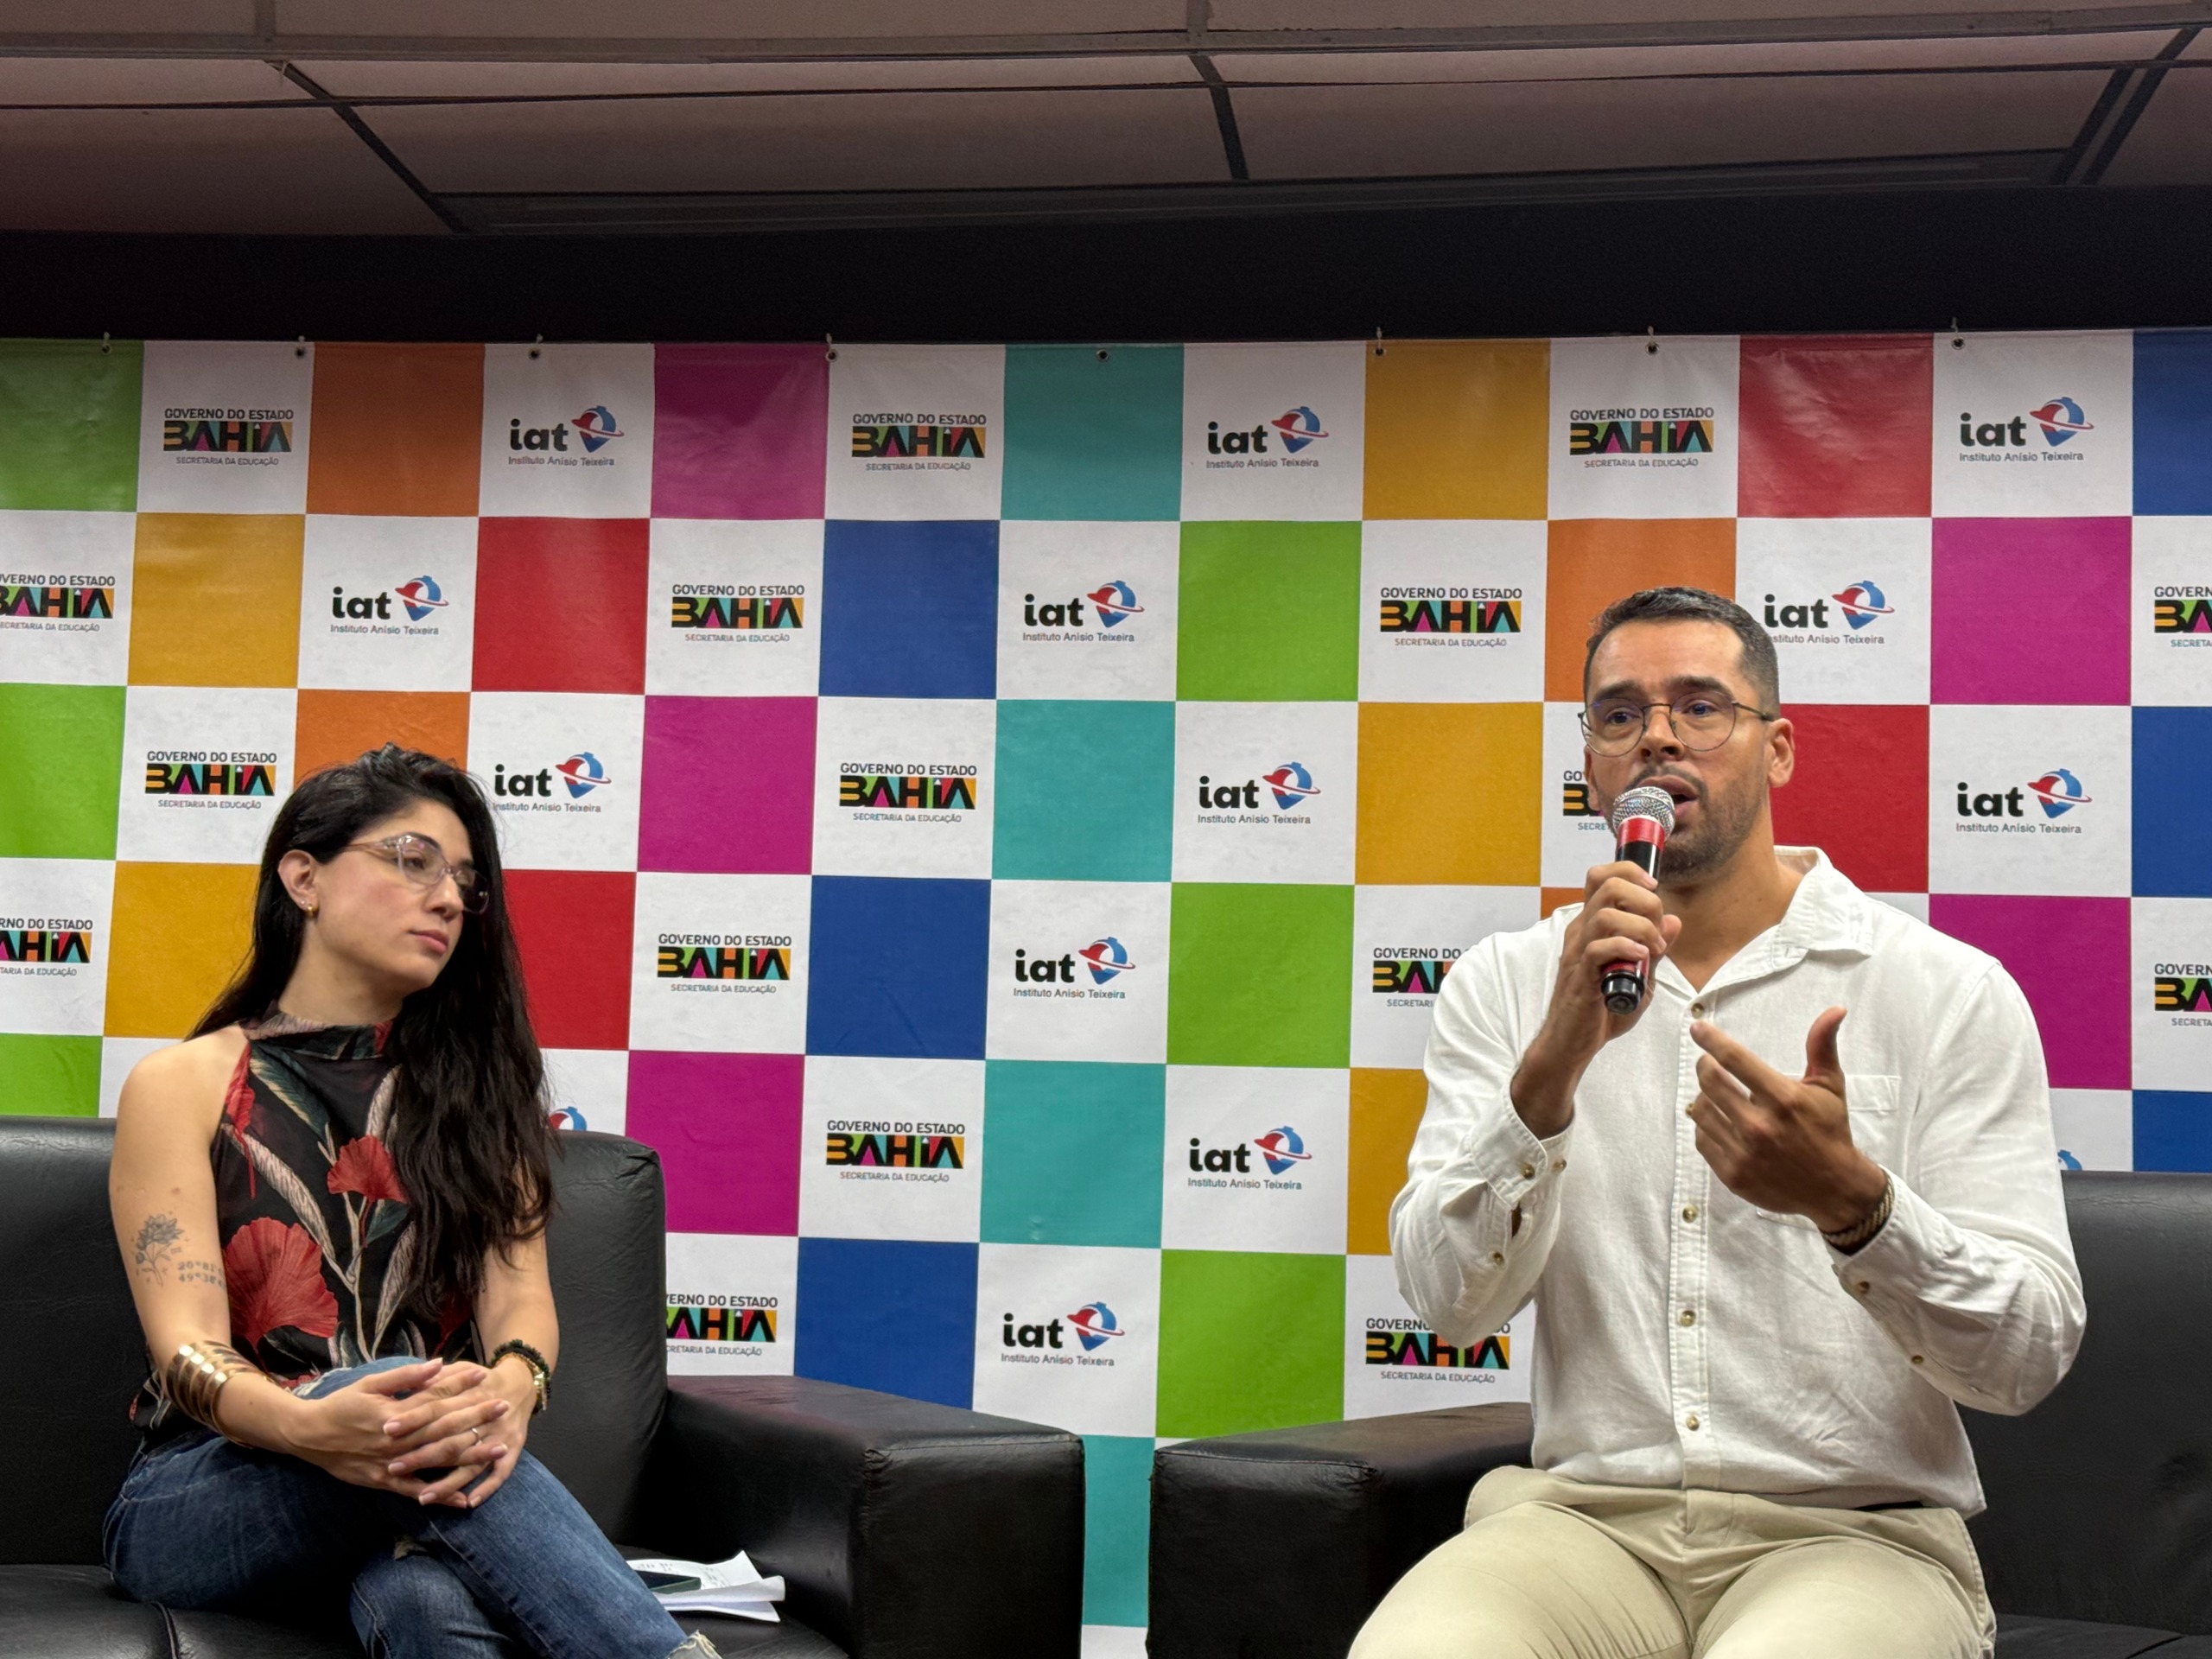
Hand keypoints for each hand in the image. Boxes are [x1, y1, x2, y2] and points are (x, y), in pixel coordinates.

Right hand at [288, 1360, 510, 1503]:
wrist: (307, 1436)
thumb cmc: (340, 1405)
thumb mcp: (369, 1384)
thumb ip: (404, 1376)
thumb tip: (437, 1364)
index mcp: (394, 1413)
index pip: (435, 1397)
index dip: (461, 1387)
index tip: (486, 1377)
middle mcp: (397, 1440)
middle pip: (443, 1428)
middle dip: (476, 1417)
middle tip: (505, 1408)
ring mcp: (392, 1464)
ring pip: (436, 1460)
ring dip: (469, 1455)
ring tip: (498, 1449)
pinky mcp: (384, 1482)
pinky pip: (416, 1491)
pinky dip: (440, 1496)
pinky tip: (464, 1499)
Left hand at [380, 1357, 535, 1508]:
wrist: (522, 1382)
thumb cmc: (481, 1379)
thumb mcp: (460, 1369)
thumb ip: (436, 1379)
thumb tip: (409, 1383)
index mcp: (470, 1395)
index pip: (436, 1408)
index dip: (413, 1418)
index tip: (387, 1430)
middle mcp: (485, 1418)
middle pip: (450, 1439)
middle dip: (421, 1456)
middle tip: (393, 1468)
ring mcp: (500, 1435)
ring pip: (472, 1463)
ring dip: (449, 1483)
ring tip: (424, 1498)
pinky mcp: (514, 1448)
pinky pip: (501, 1472)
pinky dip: (488, 1487)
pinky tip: (469, 1502)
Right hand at [1512, 860, 1683, 1134]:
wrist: (1573, 1043)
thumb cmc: (1601, 1011)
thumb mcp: (1640, 976)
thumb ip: (1655, 948)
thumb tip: (1675, 921)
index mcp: (1591, 925)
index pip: (1602, 876)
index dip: (1630, 871)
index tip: (1654, 888)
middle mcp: (1581, 931)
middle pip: (1606, 885)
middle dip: (1645, 899)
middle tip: (1658, 927)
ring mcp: (1577, 952)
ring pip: (1606, 914)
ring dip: (1641, 927)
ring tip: (1654, 950)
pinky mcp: (1580, 975)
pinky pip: (1599, 948)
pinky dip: (1627, 948)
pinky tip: (1642, 961)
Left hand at [1687, 1007, 1888, 1232]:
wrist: (1835, 1189)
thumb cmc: (1830, 1131)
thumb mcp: (1830, 1087)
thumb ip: (1822, 1046)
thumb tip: (1835, 1009)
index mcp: (1783, 1099)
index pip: (1736, 1060)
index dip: (1712, 1040)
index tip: (1697, 1028)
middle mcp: (1760, 1125)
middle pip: (1710, 1082)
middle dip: (1705, 1065)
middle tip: (1708, 1062)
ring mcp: (1744, 1152)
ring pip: (1700, 1110)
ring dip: (1704, 1096)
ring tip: (1717, 1094)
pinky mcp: (1732, 1174)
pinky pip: (1702, 1139)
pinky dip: (1706, 1126)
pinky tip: (1720, 1121)